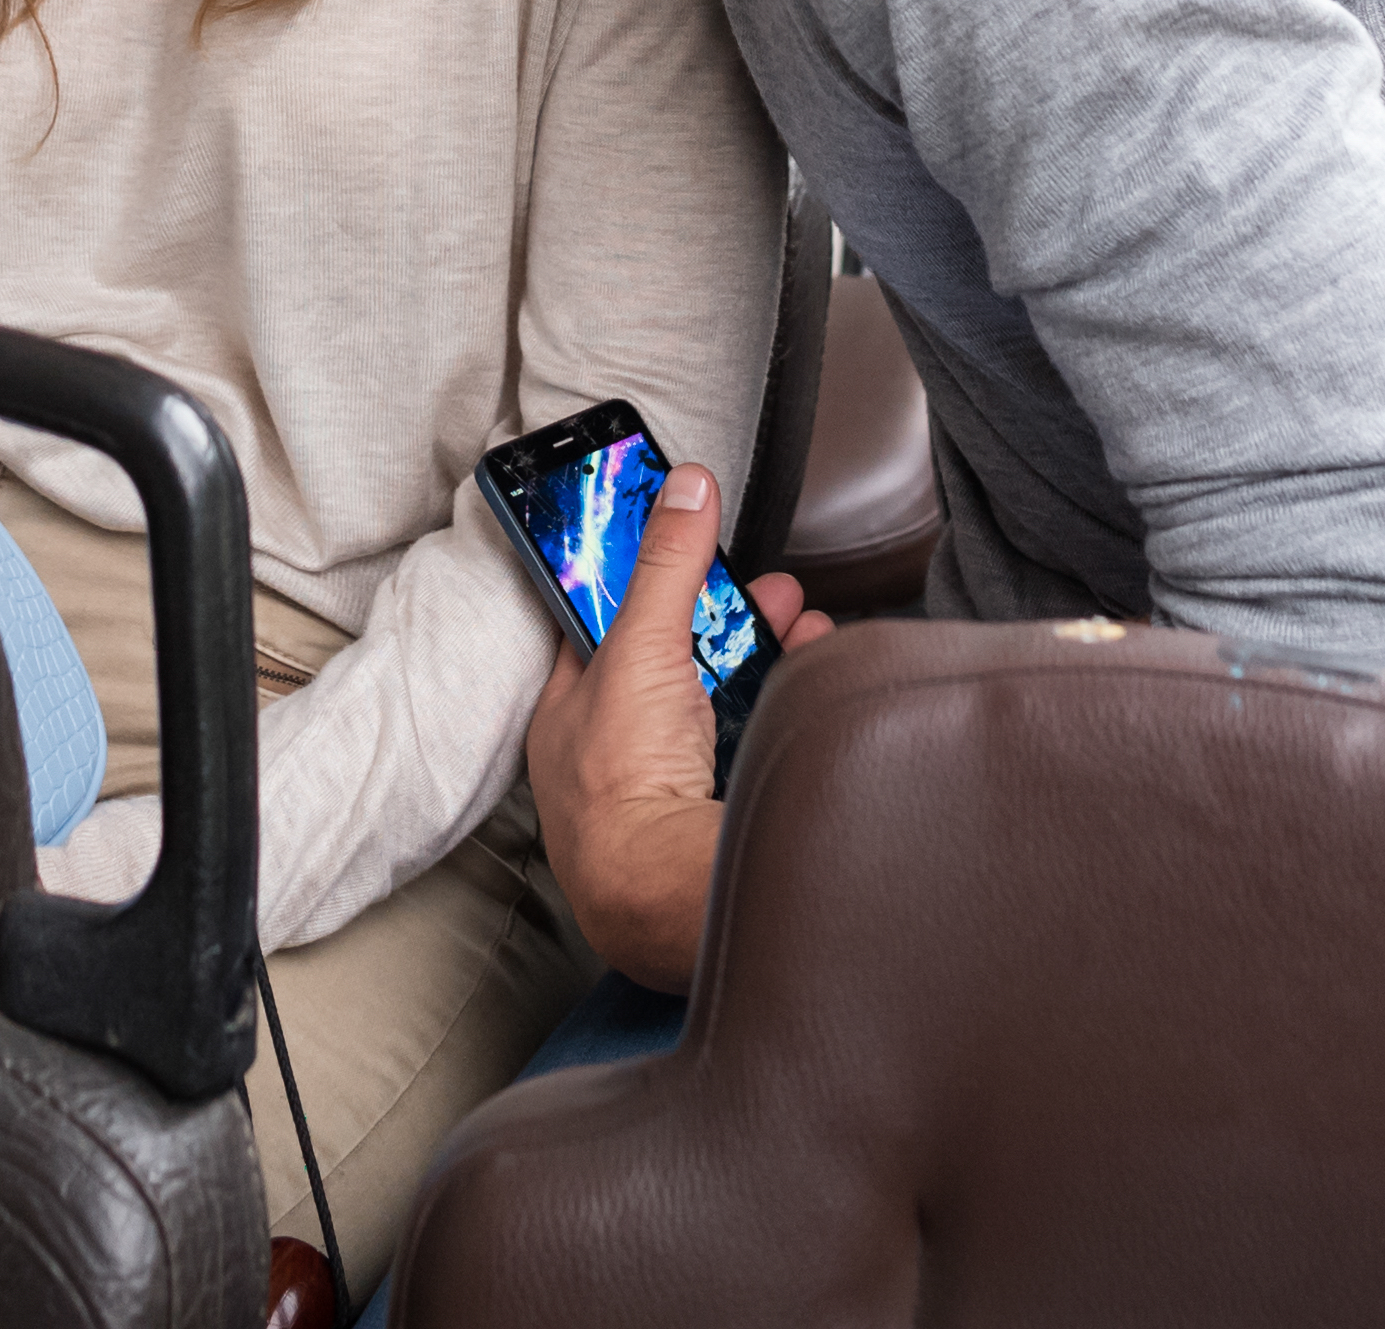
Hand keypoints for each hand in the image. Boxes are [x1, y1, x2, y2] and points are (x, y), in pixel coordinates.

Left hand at [518, 465, 823, 992]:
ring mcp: (672, 786)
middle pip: (679, 661)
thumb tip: (683, 489)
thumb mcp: (640, 647)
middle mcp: (617, 751)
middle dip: (729, 616)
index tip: (685, 543)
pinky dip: (789, 704)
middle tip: (765, 587)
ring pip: (725, 702)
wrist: (669, 895)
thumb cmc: (622, 790)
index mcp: (571, 712)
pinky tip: (813, 674)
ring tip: (801, 620)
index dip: (646, 580)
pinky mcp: (722, 809)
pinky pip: (760, 741)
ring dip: (767, 656)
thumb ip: (667, 564)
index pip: (604, 625)